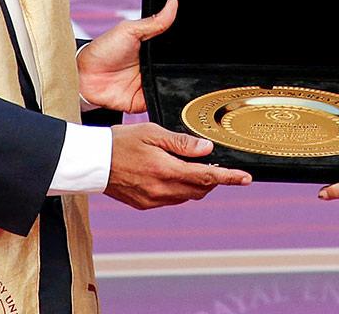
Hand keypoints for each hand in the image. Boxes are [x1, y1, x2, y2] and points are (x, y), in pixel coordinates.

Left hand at [77, 0, 176, 112]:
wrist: (83, 77)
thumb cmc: (103, 50)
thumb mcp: (129, 30)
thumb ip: (154, 21)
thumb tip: (173, 2)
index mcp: (153, 48)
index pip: (176, 47)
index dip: (184, 44)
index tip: (192, 38)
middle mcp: (154, 66)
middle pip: (177, 67)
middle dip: (180, 65)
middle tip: (177, 59)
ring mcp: (150, 83)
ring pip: (172, 85)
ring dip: (172, 81)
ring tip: (164, 72)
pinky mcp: (145, 100)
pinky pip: (161, 101)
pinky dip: (163, 97)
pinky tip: (161, 88)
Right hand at [105, 122, 251, 208]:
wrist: (92, 162)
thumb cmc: (121, 142)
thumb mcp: (152, 133)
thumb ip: (181, 143)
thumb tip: (207, 150)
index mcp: (165, 171)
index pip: (206, 176)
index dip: (229, 177)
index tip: (246, 178)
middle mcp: (162, 190)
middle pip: (200, 189)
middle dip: (212, 178)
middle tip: (213, 162)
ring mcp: (153, 200)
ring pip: (187, 196)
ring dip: (195, 183)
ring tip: (190, 165)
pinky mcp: (145, 204)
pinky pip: (172, 200)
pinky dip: (179, 189)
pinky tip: (171, 173)